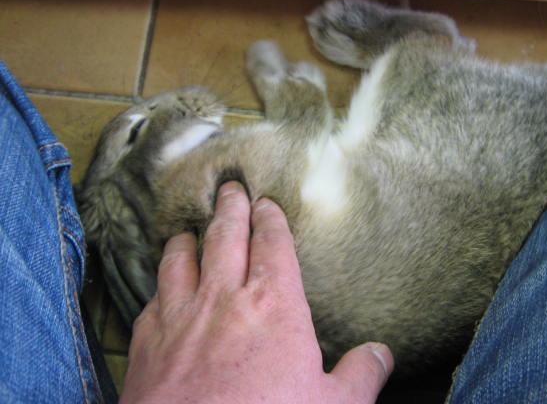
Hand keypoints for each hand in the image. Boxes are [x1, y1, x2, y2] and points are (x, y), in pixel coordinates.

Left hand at [119, 181, 392, 403]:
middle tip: (229, 187)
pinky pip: (153, 297)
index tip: (266, 202)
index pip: (273, 244)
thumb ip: (361, 375)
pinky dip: (160, 283)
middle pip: (225, 235)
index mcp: (274, 304)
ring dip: (187, 238)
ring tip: (189, 228)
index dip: (270, 218)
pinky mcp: (146, 343)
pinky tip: (162, 286)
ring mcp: (180, 317)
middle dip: (229, 207)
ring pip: (180, 259)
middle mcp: (224, 298)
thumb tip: (382, 354)